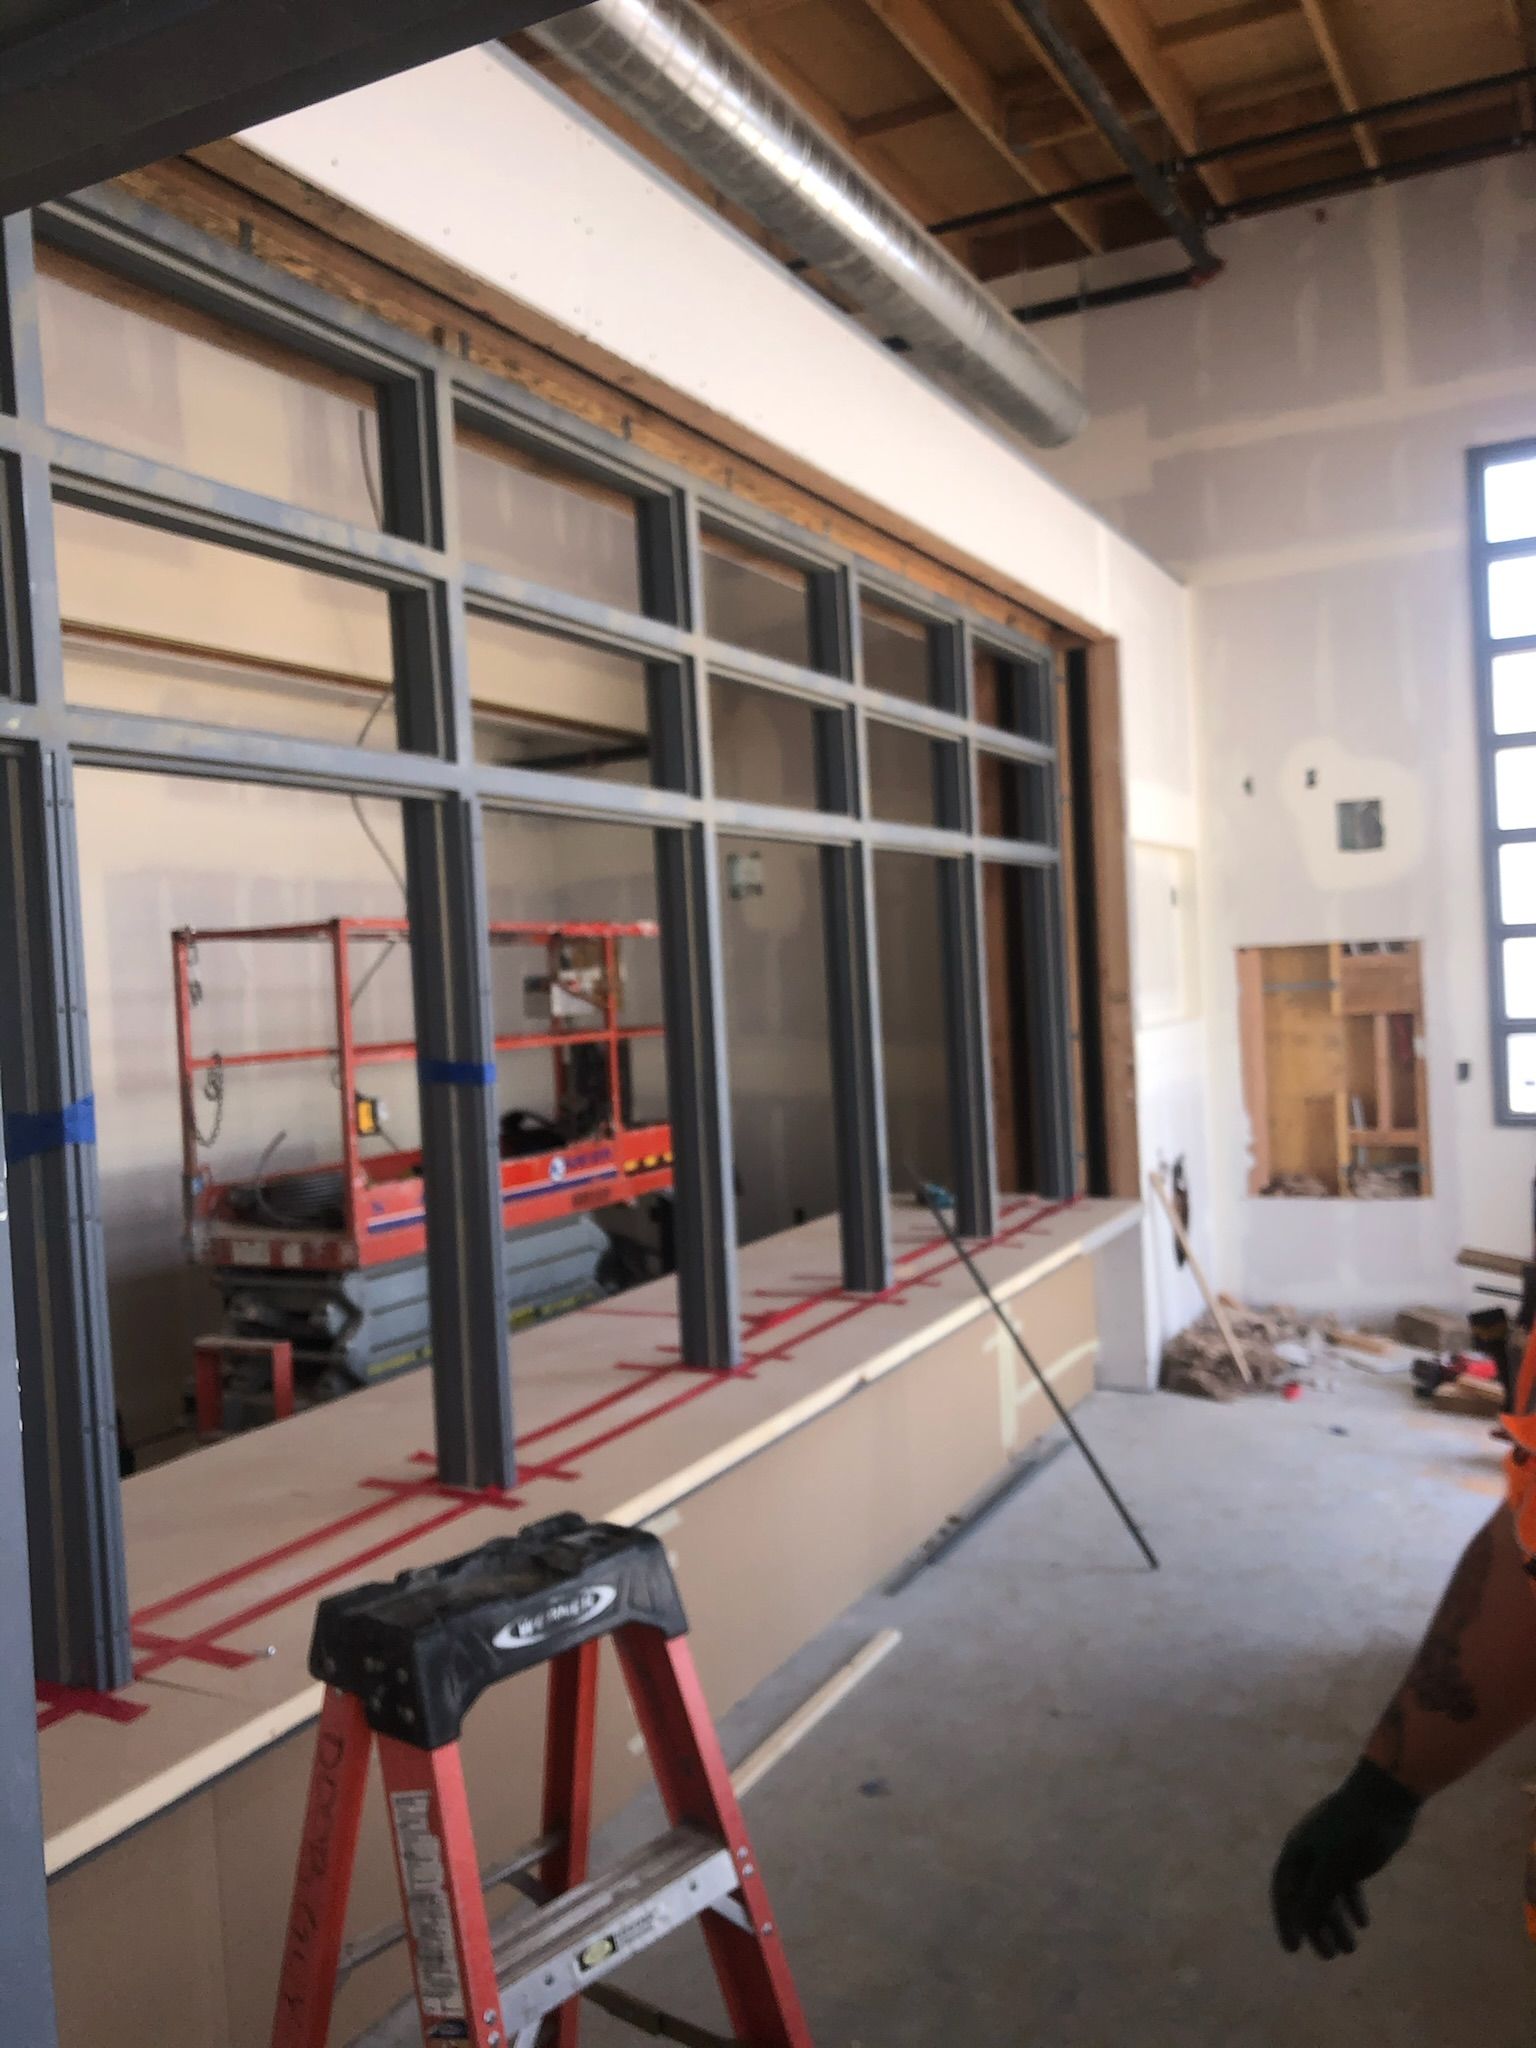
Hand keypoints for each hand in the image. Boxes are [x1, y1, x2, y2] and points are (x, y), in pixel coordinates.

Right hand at [1271, 1759, 1419, 1958]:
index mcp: (1297, 1851)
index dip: (1286, 1921)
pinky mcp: (1353, 1856)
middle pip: (1307, 1898)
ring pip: (1329, 1895)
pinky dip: (1352, 1905)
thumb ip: (1316, 1896)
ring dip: (1337, 1922)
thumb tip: (1303, 1925)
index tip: (1293, 1949)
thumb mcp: (1332, 1867)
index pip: (1284, 1892)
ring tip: (1350, 1949)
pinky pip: (1347, 1887)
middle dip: (1316, 1929)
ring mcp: (1331, 1855)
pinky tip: (1363, 1923)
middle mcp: (1310, 1854)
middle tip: (1329, 1956)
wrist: (1385, 1800)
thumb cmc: (1353, 1832)